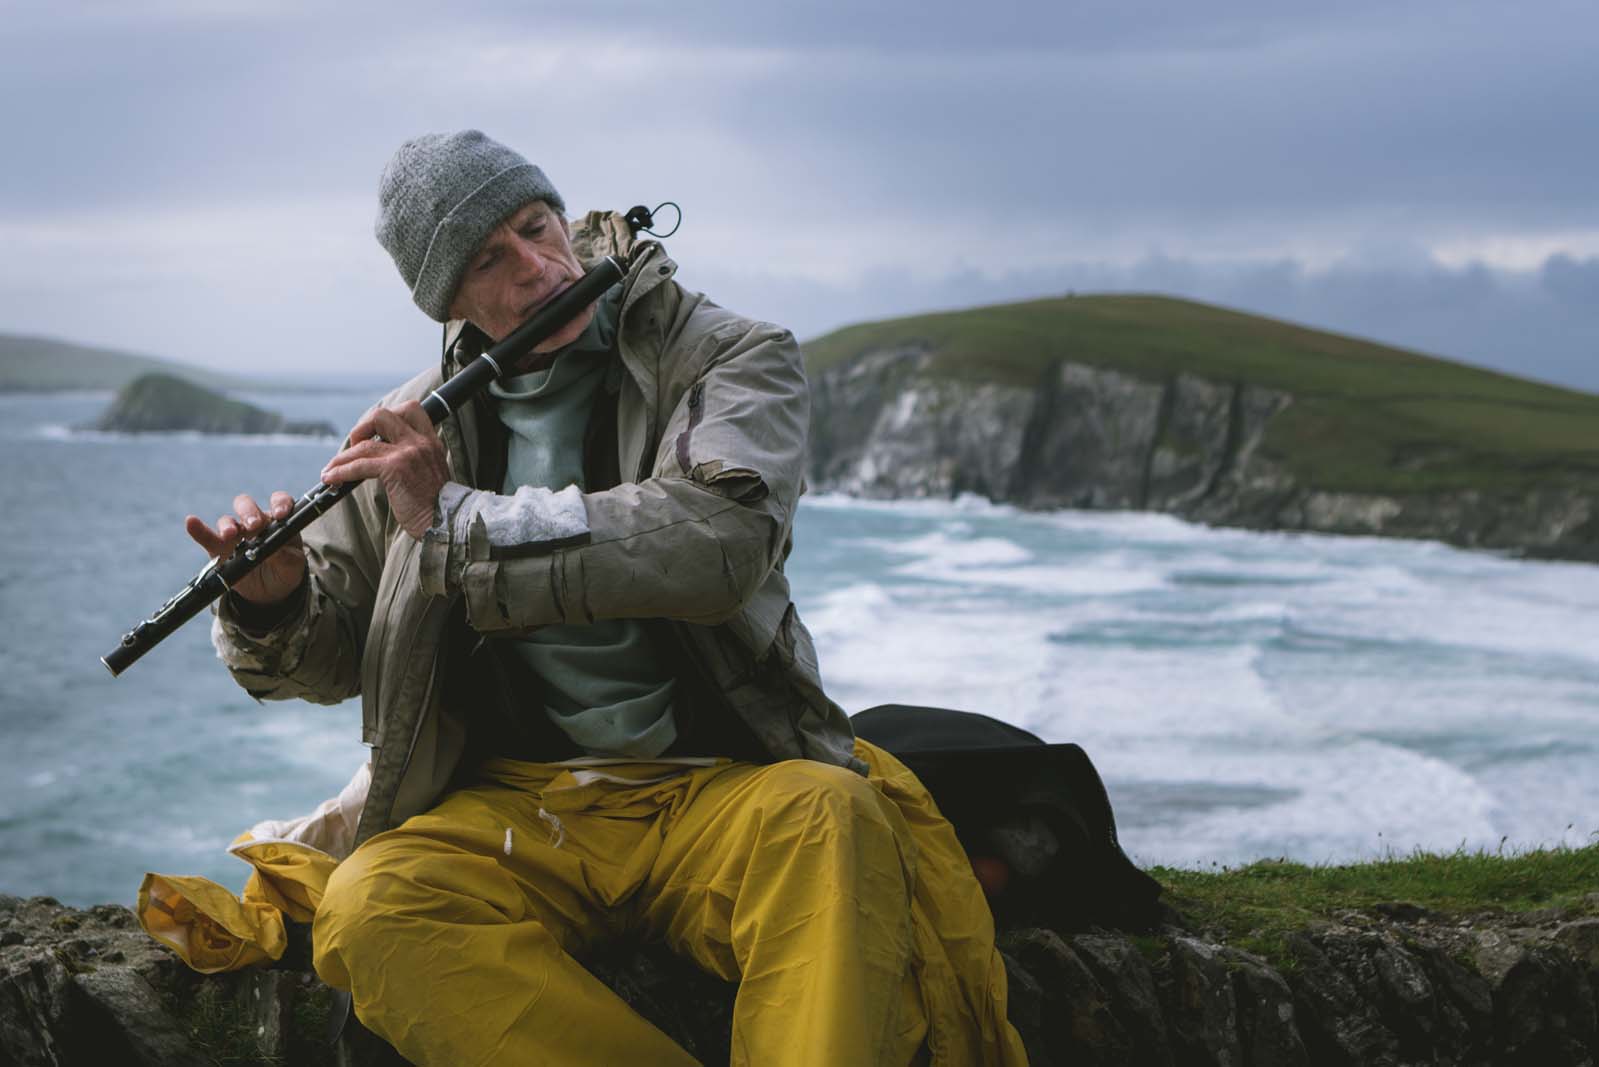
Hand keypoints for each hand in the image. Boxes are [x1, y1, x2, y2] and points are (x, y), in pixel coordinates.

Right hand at [185, 491, 306, 604]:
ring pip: (228, 520)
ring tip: (230, 534)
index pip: (279, 502)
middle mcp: (255, 523)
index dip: (279, 503)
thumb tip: (276, 551)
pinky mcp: (219, 548)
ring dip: (228, 525)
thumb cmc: (285, 571)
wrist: (270, 593)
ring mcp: (236, 534)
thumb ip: (287, 557)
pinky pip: (207, 536)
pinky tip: (191, 522)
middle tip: (254, 525)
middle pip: (247, 506)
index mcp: (278, 522)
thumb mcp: (293, 566)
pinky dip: (198, 529)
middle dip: (249, 512)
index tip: (281, 514)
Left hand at [320, 401, 448, 540]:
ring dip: (342, 457)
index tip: (375, 432)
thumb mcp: (431, 472)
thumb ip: (416, 459)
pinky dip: (341, 471)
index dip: (388, 415)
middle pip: (382, 415)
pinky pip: (360, 465)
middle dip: (361, 429)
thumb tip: (386, 457)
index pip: (410, 409)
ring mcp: (407, 453)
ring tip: (331, 469)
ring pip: (365, 443)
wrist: (447, 522)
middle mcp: (420, 442)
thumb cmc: (437, 504)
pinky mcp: (395, 469)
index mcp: (430, 441)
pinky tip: (331, 478)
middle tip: (355, 447)